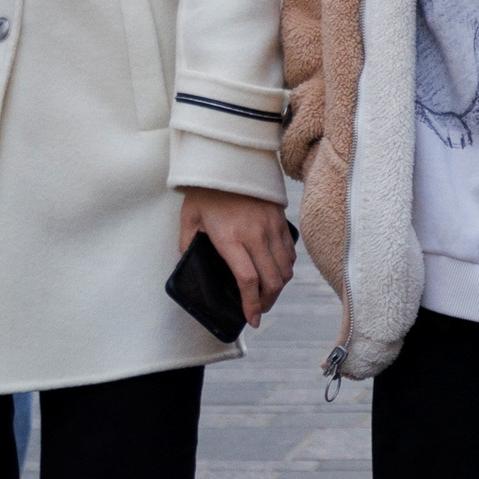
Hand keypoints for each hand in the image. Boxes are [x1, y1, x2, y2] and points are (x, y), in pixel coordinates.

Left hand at [181, 188, 293, 323]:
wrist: (230, 160)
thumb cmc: (205, 191)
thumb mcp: (189, 220)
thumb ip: (188, 245)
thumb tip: (190, 264)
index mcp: (229, 238)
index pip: (248, 279)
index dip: (251, 304)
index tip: (251, 318)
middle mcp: (255, 235)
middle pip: (272, 279)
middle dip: (267, 302)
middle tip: (259, 311)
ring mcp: (271, 227)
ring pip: (286, 268)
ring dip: (279, 287)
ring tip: (268, 295)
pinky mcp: (281, 220)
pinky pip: (290, 252)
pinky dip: (286, 268)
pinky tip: (276, 272)